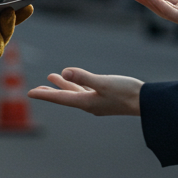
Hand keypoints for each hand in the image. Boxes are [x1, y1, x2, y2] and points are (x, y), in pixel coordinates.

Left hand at [27, 68, 142, 115]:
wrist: (146, 102)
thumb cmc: (126, 92)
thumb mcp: (103, 82)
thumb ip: (84, 77)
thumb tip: (64, 72)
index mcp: (86, 102)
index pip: (60, 98)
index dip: (44, 95)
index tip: (30, 93)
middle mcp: (89, 104)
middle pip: (64, 97)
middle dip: (50, 92)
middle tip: (36, 90)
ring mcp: (97, 102)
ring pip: (74, 92)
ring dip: (63, 85)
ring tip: (52, 78)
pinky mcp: (105, 98)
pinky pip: (85, 91)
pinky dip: (76, 85)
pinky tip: (76, 81)